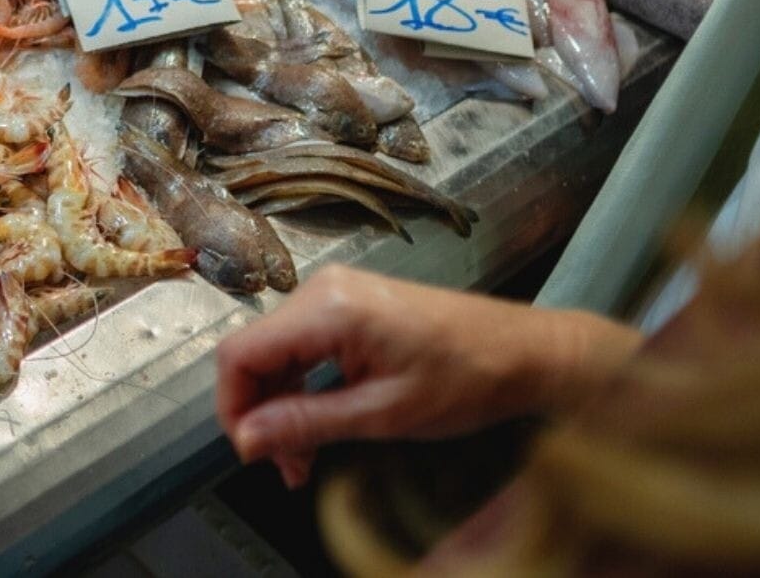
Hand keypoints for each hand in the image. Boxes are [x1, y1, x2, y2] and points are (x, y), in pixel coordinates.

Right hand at [214, 266, 639, 487]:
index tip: (251, 452)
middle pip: (255, 354)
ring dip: (282, 408)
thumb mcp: (384, 413)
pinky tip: (319, 426)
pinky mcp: (350, 305)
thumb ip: (308, 423)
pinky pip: (304, 347)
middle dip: (261, 414)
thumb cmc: (468, 378)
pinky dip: (303, 389)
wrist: (526, 350)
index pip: (241, 353)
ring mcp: (336, 294)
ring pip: (277, 355)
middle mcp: (322, 290)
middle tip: (285, 468)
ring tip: (304, 460)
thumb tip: (247, 440)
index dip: (233, 406)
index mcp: (328, 309)